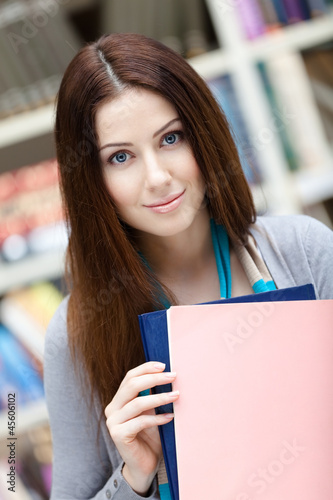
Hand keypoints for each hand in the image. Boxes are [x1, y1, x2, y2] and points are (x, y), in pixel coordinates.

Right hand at [104, 361, 177, 494]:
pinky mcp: (118, 435)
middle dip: (154, 378)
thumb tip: (168, 374)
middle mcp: (112, 408)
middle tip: (173, 376)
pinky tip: (170, 417)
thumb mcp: (152, 412)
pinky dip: (157, 418)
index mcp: (118, 399)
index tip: (164, 365)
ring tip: (176, 395)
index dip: (146, 368)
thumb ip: (152, 395)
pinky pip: (140, 421)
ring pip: (138, 402)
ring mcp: (113, 422)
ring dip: (160, 398)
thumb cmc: (151, 437)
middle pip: (132, 385)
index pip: (130, 376)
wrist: (144, 466)